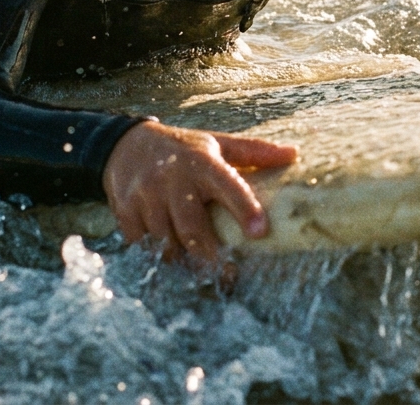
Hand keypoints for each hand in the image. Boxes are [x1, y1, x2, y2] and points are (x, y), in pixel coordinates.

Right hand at [103, 120, 297, 262]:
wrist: (125, 144)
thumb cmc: (182, 149)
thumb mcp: (215, 143)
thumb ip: (253, 151)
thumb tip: (295, 154)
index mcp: (201, 162)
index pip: (227, 185)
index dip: (244, 208)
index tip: (260, 232)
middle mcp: (172, 178)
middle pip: (191, 228)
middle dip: (209, 256)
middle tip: (228, 274)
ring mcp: (145, 194)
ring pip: (166, 243)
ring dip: (182, 260)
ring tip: (197, 270)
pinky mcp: (124, 209)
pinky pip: (142, 244)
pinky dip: (155, 255)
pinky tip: (167, 256)